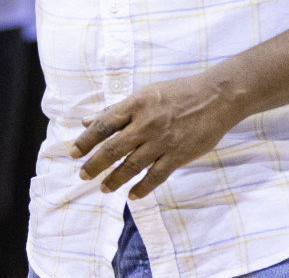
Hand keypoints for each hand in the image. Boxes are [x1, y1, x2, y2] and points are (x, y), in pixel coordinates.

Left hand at [72, 72, 242, 199]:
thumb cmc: (179, 92)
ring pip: (132, 165)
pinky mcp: (178, 155)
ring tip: (104, 188)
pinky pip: (156, 176)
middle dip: (94, 164)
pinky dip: (142, 187)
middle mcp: (145, 124)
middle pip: (113, 148)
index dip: (86, 140)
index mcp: (135, 105)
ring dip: (115, 179)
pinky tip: (132, 195)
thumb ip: (117, 109)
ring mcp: (162, 141)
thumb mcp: (145, 94)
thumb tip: (89, 119)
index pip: (103, 124)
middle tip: (83, 175)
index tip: (73, 152)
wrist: (215, 97)